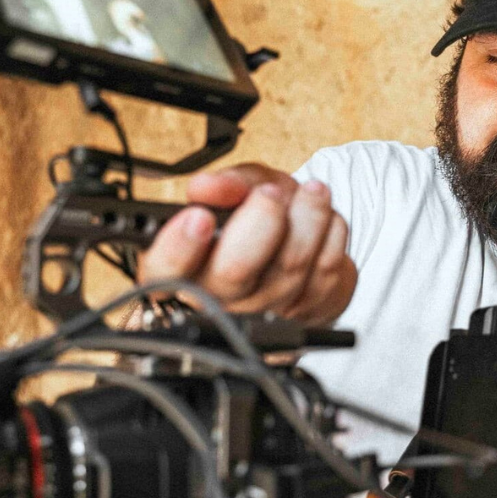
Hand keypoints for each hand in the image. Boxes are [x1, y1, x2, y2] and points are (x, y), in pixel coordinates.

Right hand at [139, 163, 356, 326]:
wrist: (307, 254)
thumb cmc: (261, 223)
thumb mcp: (241, 190)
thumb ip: (227, 184)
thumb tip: (208, 187)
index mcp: (186, 269)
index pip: (165, 272)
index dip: (179, 248)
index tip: (200, 217)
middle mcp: (221, 299)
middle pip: (234, 272)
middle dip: (260, 222)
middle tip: (270, 194)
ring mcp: (266, 311)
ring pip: (290, 266)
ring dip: (308, 218)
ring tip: (313, 192)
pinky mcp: (308, 313)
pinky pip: (326, 270)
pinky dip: (331, 235)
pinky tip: (325, 221)